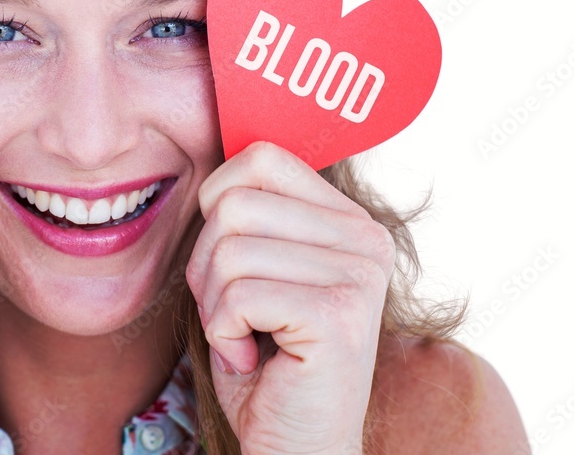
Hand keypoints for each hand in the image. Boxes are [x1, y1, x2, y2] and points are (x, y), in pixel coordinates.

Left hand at [186, 141, 394, 454]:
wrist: (292, 442)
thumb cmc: (263, 352)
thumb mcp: (255, 264)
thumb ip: (250, 210)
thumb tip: (219, 148)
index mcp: (346, 218)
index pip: (260, 156)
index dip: (218, 202)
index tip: (231, 256)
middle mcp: (365, 238)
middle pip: (233, 203)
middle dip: (208, 265)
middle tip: (236, 311)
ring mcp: (360, 276)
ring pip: (228, 249)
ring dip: (214, 304)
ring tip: (248, 335)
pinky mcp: (340, 316)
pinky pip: (236, 295)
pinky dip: (223, 333)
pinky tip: (255, 358)